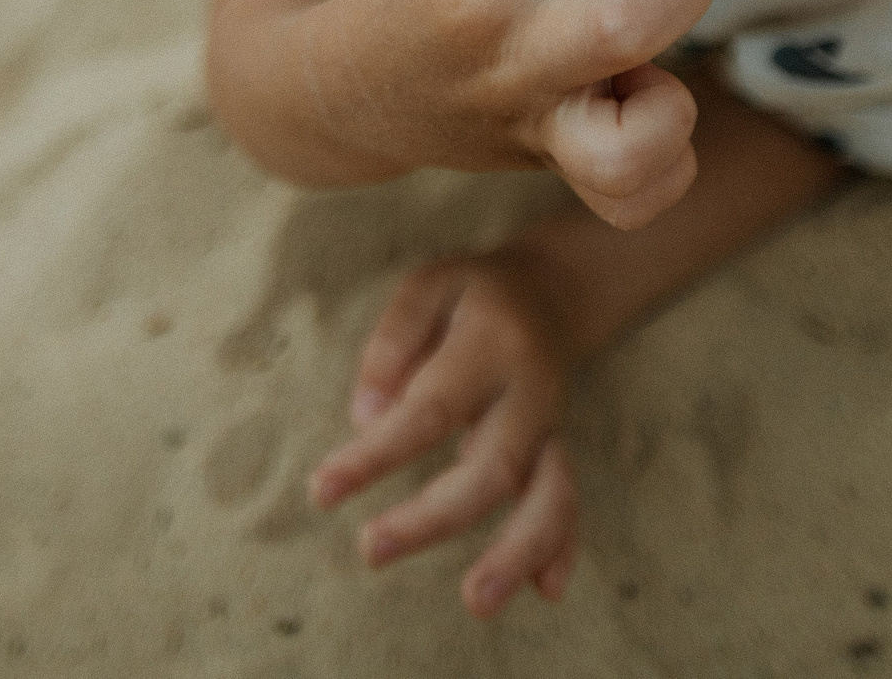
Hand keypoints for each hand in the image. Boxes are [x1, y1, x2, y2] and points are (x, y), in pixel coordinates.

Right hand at [304, 0, 718, 227]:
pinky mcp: (551, 165)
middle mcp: (514, 54)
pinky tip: (648, 115)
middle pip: (634, 22)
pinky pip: (634, 195)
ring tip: (655, 70)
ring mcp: (535, 121)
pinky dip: (664, 164)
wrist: (345, 94)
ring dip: (672, 102)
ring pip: (636, 144)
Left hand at [308, 251, 576, 617]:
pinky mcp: (557, 450)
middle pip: (493, 465)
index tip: (322, 490)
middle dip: (434, 517)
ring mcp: (550, 425)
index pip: (428, 409)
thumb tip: (366, 418)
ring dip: (516, 551)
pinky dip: (561, 547)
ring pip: (549, 493)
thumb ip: (392, 343)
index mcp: (490, 344)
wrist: (553, 292)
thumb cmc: (472, 296)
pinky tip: (545, 591)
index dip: (376, 454)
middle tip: (372, 548)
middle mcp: (529, 391)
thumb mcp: (427, 288)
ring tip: (477, 603)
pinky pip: (568, 502)